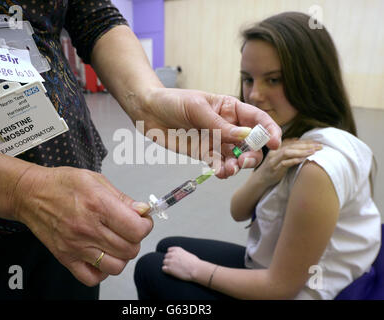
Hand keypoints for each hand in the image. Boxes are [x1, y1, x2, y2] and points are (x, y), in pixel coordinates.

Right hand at [12, 165, 152, 285]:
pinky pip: (92, 278)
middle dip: (135, 239)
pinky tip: (102, 256)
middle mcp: (87, 228)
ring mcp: (76, 246)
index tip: (142, 220)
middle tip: (129, 229)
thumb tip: (143, 211)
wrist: (30, 194)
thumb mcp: (96, 180)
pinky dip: (102, 271)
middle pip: (130, 249)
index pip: (136, 229)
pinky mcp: (65, 258)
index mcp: (98, 205)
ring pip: (115, 266)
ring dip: (122, 256)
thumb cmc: (62, 184)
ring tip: (116, 242)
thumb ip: (122, 198)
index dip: (146, 225)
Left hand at [139, 88, 281, 177]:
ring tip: (230, 169)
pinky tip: (220, 172)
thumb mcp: (198, 108)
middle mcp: (227, 126)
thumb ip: (219, 125)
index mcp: (230, 109)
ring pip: (236, 157)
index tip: (275, 143)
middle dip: (252, 154)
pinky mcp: (204, 153)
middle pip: (250, 143)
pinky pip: (218, 164)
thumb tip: (245, 136)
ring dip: (237, 165)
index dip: (269, 130)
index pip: (257, 119)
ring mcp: (216, 141)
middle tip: (245, 161)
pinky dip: (222, 170)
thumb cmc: (173, 101)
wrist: (149, 111)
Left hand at [162, 246, 200, 280]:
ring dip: (167, 265)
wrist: (196, 269)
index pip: (169, 250)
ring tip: (173, 269)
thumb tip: (181, 257)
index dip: (171, 255)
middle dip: (169, 260)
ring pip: (164, 262)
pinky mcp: (169, 269)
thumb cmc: (195, 263)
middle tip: (174, 265)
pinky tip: (171, 272)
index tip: (174, 258)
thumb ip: (182, 254)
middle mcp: (172, 254)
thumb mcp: (188, 254)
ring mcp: (170, 261)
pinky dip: (166, 270)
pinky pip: (163, 268)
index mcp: (177, 249)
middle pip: (166, 256)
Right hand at [254, 139, 322, 187]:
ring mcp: (274, 161)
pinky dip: (294, 160)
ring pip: (288, 152)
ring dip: (302, 151)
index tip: (317, 142)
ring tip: (314, 151)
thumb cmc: (272, 169)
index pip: (292, 142)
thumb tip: (299, 142)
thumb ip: (287, 151)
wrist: (259, 180)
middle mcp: (275, 152)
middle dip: (306, 145)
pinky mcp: (274, 169)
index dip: (305, 141)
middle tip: (320, 146)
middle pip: (291, 146)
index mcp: (276, 148)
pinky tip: (303, 159)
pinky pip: (285, 163)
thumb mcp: (279, 158)